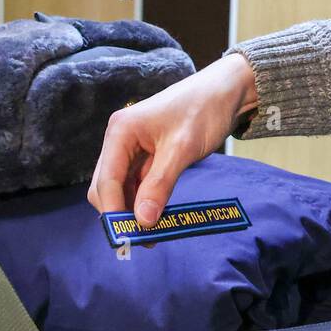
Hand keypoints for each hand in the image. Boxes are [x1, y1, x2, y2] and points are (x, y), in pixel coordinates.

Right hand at [88, 53, 257, 226]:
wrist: (225, 91)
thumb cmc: (203, 111)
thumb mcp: (182, 149)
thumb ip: (159, 185)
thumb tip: (143, 222)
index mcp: (120, 132)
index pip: (106, 181)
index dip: (113, 212)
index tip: (127, 238)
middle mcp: (117, 140)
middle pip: (104, 188)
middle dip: (119, 214)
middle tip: (143, 240)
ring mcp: (128, 149)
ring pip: (118, 190)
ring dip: (131, 212)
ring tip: (153, 234)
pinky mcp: (141, 156)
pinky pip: (133, 186)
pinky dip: (141, 203)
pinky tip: (156, 217)